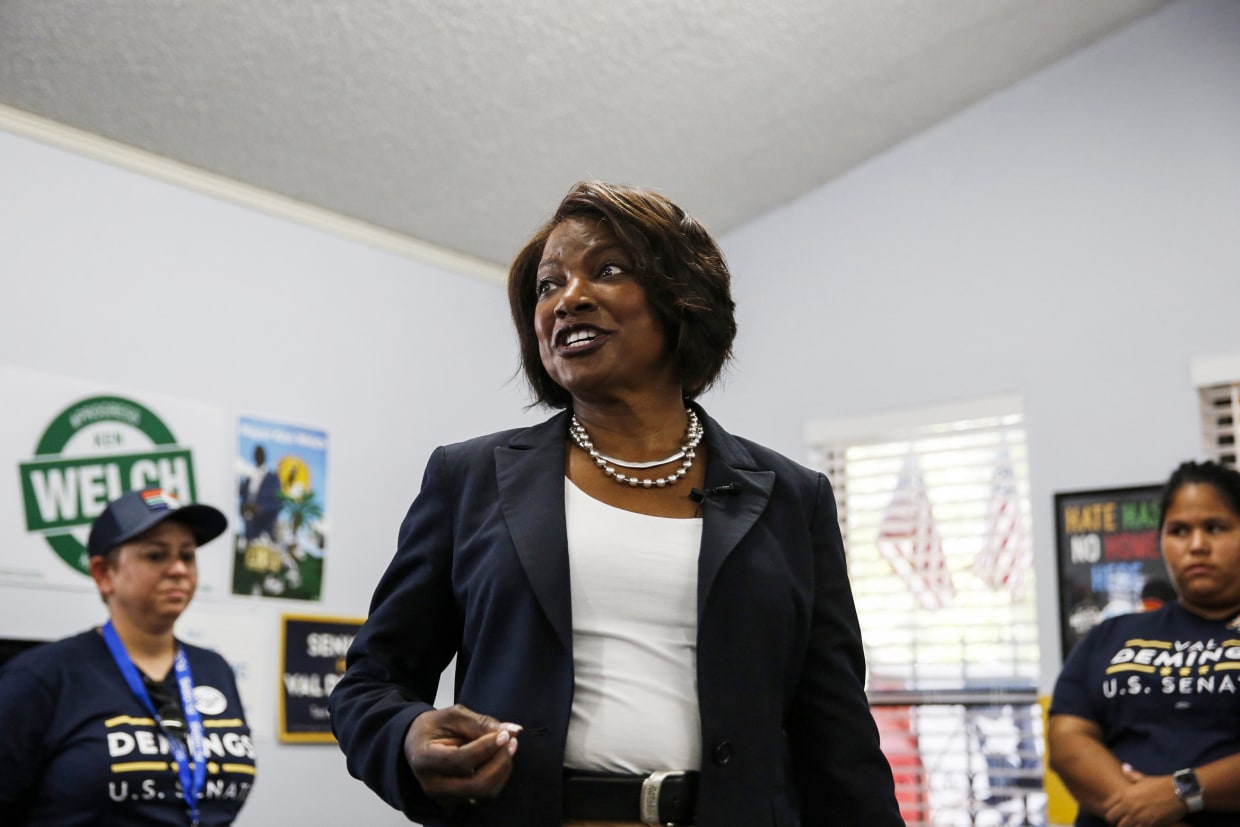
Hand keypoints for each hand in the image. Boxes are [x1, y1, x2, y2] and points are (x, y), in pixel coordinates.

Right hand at [403, 704, 521, 804]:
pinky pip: (485, 794)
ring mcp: (445, 797)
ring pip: (484, 792)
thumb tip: (514, 730)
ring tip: (508, 746)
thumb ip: (481, 723)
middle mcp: (433, 785)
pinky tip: (499, 758)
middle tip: (511, 740)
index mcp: (425, 759)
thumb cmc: (433, 727)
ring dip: (502, 769)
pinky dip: (498, 776)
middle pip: (476, 784)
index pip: (461, 761)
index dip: (486, 748)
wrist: (416, 744)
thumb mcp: (453, 716)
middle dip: (499, 762)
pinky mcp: (456, 801)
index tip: (505, 734)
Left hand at [1104, 765, 1188, 826]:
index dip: (1110, 810)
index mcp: (1125, 793)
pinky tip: (1140, 826)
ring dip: (1124, 825)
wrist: (1179, 792)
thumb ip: (1131, 775)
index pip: (1107, 805)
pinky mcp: (1148, 824)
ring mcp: (1137, 815)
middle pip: (1111, 817)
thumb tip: (1124, 767)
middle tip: (1121, 820)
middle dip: (1114, 820)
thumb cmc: (1161, 784)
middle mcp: (1128, 805)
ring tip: (1130, 824)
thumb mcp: (1144, 778)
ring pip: (1121, 826)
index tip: (1115, 812)